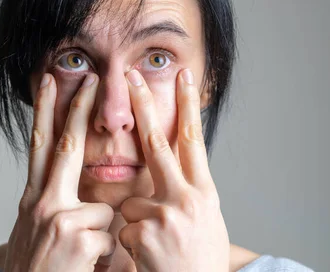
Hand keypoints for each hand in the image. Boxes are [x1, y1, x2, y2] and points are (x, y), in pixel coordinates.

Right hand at [3, 73, 115, 271]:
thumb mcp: (33, 232)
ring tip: (80, 260)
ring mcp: (58, 217)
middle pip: (65, 146)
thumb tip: (69, 188)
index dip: (44, 111)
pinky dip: (103, 257)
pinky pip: (109, 236)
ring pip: (102, 209)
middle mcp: (41, 203)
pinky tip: (84, 268)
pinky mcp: (76, 236)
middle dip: (79, 109)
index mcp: (32, 200)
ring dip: (100, 238)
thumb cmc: (33, 270)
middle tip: (90, 78)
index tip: (48, 82)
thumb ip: (50, 205)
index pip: (39, 145)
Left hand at [118, 68, 229, 271]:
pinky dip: (129, 244)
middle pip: (158, 143)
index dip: (187, 107)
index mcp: (205, 194)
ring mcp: (164, 216)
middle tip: (132, 75)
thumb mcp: (206, 222)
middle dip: (144, 106)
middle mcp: (187, 199)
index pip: (193, 141)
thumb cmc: (201, 262)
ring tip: (156, 249)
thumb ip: (188, 192)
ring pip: (131, 201)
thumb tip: (174, 166)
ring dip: (136, 223)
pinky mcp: (143, 234)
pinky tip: (147, 260)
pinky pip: (122, 229)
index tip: (183, 76)